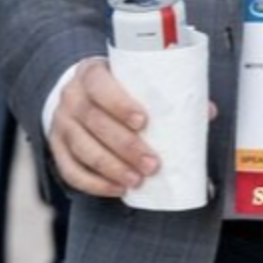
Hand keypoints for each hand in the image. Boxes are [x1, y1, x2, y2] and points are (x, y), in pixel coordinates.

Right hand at [50, 57, 159, 197]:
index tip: (143, 122)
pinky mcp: (57, 147)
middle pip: (94, 121)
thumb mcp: (132, 80)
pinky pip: (70, 170)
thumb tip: (206, 112)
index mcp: (91, 73)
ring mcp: (61, 123)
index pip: (99, 85)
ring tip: (137, 181)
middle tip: (152, 164)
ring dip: (111, 168)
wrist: (78, 93)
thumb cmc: (114, 89)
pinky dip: (94, 183)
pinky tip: (117, 189)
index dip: (119, 104)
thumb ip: (165, 94)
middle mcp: (71, 97)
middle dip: (125, 146)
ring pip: (82, 149)